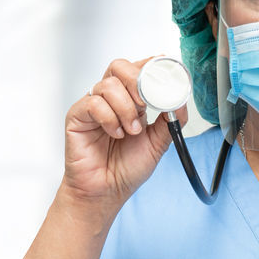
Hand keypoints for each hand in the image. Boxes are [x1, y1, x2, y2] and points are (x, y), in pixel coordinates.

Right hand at [62, 56, 188, 209]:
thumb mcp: (158, 143)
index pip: (138, 71)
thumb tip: (180, 101)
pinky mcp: (77, 117)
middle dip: (137, 82)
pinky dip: (109, 118)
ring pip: (108, 85)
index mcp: (131, 101)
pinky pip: (93, 103)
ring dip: (125, 108)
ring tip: (131, 131)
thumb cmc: (127, 168)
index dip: (151, 67)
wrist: (107, 191)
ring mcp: (93, 107)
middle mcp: (111, 100)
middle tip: (145, 105)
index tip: (164, 73)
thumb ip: (170, 120)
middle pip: (120, 67)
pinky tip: (115, 133)